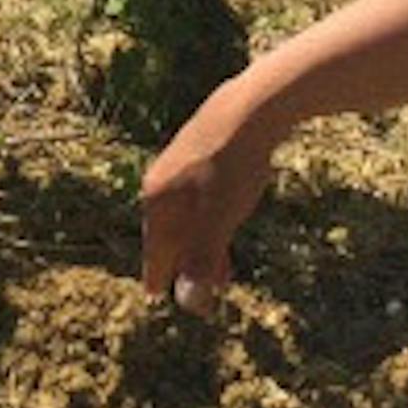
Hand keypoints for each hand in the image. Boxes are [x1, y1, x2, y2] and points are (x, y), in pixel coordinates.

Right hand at [140, 76, 282, 314]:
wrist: (253, 106)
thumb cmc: (233, 165)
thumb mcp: (219, 219)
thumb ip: (201, 259)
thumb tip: (187, 301)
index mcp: (158, 198)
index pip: (154, 248)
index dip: (160, 274)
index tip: (155, 294)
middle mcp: (162, 179)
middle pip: (171, 232)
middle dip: (187, 262)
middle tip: (202, 289)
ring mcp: (181, 162)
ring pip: (189, 213)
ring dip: (204, 242)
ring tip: (224, 265)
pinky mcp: (202, 148)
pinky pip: (201, 194)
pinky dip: (211, 217)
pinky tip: (226, 217)